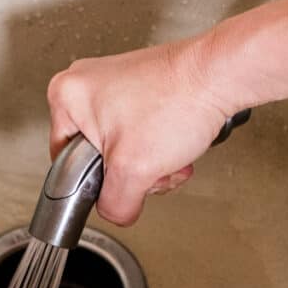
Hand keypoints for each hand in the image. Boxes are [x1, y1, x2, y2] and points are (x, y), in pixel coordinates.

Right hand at [46, 37, 233, 224]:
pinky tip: (178, 143)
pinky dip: (160, 146)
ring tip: (171, 153)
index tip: (119, 182)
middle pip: (97, 158)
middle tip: (152, 165)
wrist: (223, 75)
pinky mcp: (141, 86)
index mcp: (65, 96)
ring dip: (151, 163)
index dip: (95, 183)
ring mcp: (114, 82)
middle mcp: (85, 83)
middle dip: (132, 173)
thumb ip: (114, 204)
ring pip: (123, 148)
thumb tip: (116, 212)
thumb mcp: (133, 171)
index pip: (64, 163)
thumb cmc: (179, 100)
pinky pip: (141, 132)